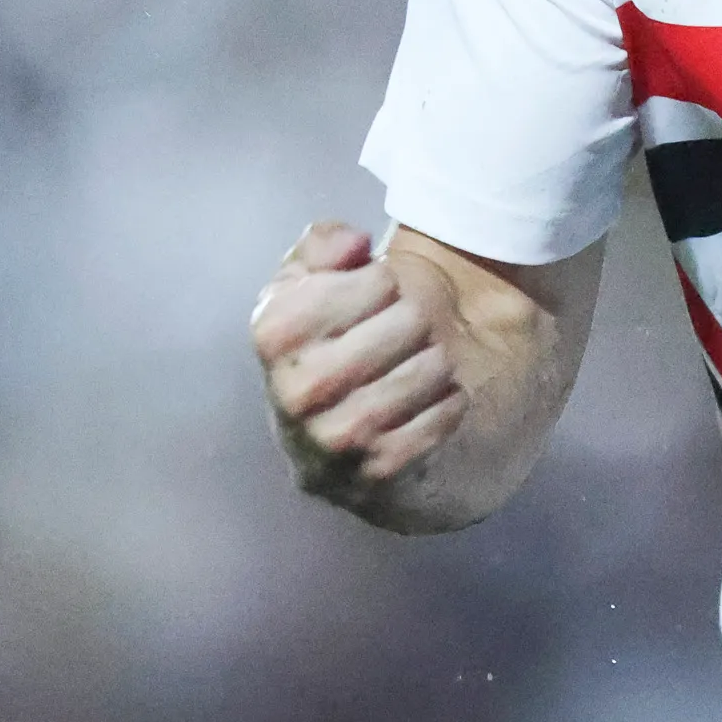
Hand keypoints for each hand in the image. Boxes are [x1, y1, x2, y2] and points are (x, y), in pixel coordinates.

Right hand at [251, 221, 466, 505]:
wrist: (377, 425)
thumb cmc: (349, 336)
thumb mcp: (321, 278)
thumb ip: (324, 244)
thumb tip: (352, 245)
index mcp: (273, 333)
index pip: (365, 284)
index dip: (386, 281)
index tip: (383, 293)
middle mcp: (292, 392)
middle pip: (405, 325)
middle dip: (419, 321)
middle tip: (415, 330)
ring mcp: (330, 441)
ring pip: (418, 378)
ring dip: (436, 365)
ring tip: (430, 362)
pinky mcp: (372, 477)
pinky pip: (430, 430)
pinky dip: (447, 409)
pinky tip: (440, 401)